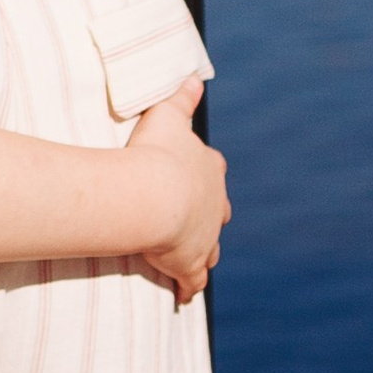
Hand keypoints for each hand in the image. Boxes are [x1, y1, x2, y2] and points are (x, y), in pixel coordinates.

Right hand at [119, 82, 229, 300]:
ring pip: (210, 248)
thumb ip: (182, 98)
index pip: (211, 170)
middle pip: (217, 211)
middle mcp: (214, 205)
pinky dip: (189, 286)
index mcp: (209, 170)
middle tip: (193, 219)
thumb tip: (194, 77)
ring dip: (202, 252)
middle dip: (208, 215)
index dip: (203, 173)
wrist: (155, 196)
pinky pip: (193, 280)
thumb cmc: (157, 154)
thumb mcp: (169, 117)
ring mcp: (205, 237)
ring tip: (192, 257)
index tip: (193, 177)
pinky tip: (184, 294)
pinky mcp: (191, 263)